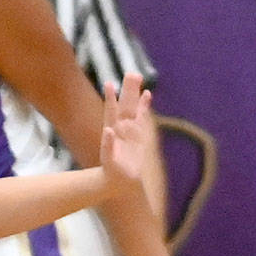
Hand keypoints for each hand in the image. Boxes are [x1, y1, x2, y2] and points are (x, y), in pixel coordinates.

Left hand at [99, 74, 152, 193]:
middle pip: (125, 105)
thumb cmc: (112, 173)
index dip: (111, 98)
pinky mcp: (139, 135)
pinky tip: (147, 94)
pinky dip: (144, 106)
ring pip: (133, 108)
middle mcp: (121, 128)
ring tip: (138, 76)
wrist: (118, 182)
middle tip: (131, 73)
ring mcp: (130, 130)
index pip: (111, 112)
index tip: (109, 84)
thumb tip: (108, 130)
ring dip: (135, 94)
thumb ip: (108, 145)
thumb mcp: (109, 161)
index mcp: (113, 132)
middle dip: (128, 90)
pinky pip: (142, 117)